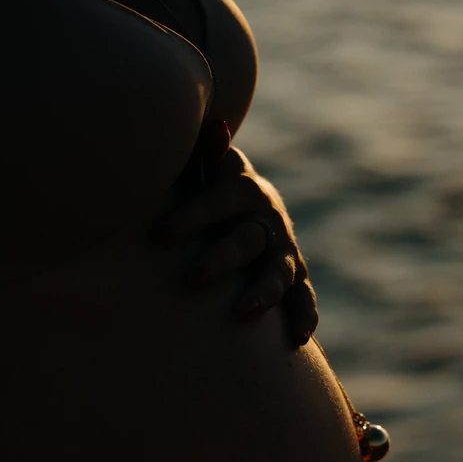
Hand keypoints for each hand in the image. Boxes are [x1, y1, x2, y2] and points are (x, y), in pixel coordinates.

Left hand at [148, 121, 317, 347]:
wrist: (248, 206)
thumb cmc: (212, 189)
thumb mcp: (207, 167)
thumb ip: (206, 152)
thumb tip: (212, 123)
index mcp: (244, 190)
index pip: (217, 202)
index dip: (190, 218)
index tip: (158, 236)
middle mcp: (268, 220)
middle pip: (247, 240)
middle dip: (221, 260)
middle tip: (192, 280)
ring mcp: (283, 250)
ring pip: (277, 271)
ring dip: (263, 292)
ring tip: (242, 312)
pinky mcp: (294, 275)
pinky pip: (303, 296)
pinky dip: (304, 315)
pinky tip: (298, 339)